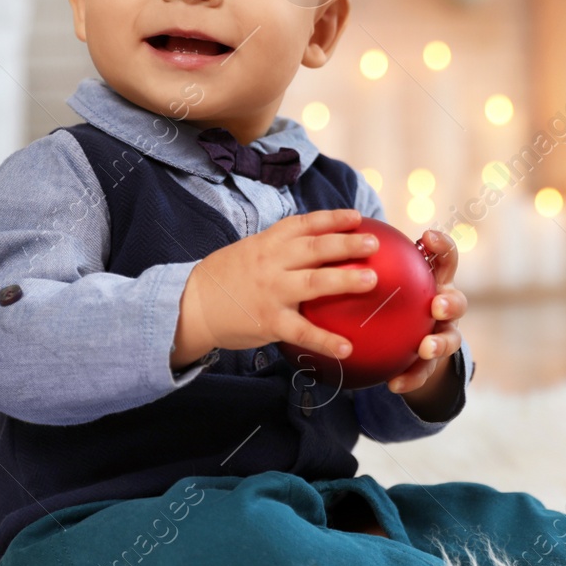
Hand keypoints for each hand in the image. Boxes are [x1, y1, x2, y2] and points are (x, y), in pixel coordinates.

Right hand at [171, 209, 379, 366]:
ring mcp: (271, 292)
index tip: (358, 217)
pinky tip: (347, 348)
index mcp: (269, 242)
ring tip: (372, 280)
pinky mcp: (268, 321)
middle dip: (346, 243)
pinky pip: (302, 332)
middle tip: (374, 242)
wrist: (191, 305)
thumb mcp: (252, 251)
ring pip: (313, 283)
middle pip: (314, 248)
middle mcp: (272, 263)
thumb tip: (319, 244)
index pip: (304, 224)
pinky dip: (325, 340)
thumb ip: (282, 248)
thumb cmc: (228, 277)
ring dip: (344, 280)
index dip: (332, 219)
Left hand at [387, 228, 468, 409]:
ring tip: (425, 348)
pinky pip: (424, 372)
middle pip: (457, 301)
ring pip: (451, 339)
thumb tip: (332, 249)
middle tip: (436, 305)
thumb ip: (369, 270)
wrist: (405, 347)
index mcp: (435, 283)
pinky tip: (394, 384)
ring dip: (440, 343)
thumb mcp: (382, 287)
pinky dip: (411, 378)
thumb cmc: (389, 305)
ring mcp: (444, 336)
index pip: (444, 259)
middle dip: (450, 302)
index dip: (442, 246)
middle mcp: (445, 307)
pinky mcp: (433, 364)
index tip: (427, 237)